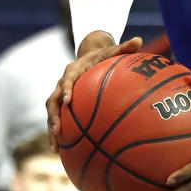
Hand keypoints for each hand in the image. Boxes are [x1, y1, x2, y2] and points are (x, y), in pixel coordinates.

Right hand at [46, 33, 142, 148]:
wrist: (89, 56)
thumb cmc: (104, 56)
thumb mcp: (113, 50)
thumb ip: (124, 47)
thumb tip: (139, 40)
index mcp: (72, 70)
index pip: (66, 79)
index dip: (65, 90)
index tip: (68, 101)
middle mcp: (62, 82)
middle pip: (53, 100)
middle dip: (54, 116)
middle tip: (58, 130)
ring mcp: (60, 94)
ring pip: (51, 112)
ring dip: (52, 129)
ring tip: (55, 147)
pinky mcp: (61, 104)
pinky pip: (57, 119)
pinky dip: (58, 134)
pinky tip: (62, 151)